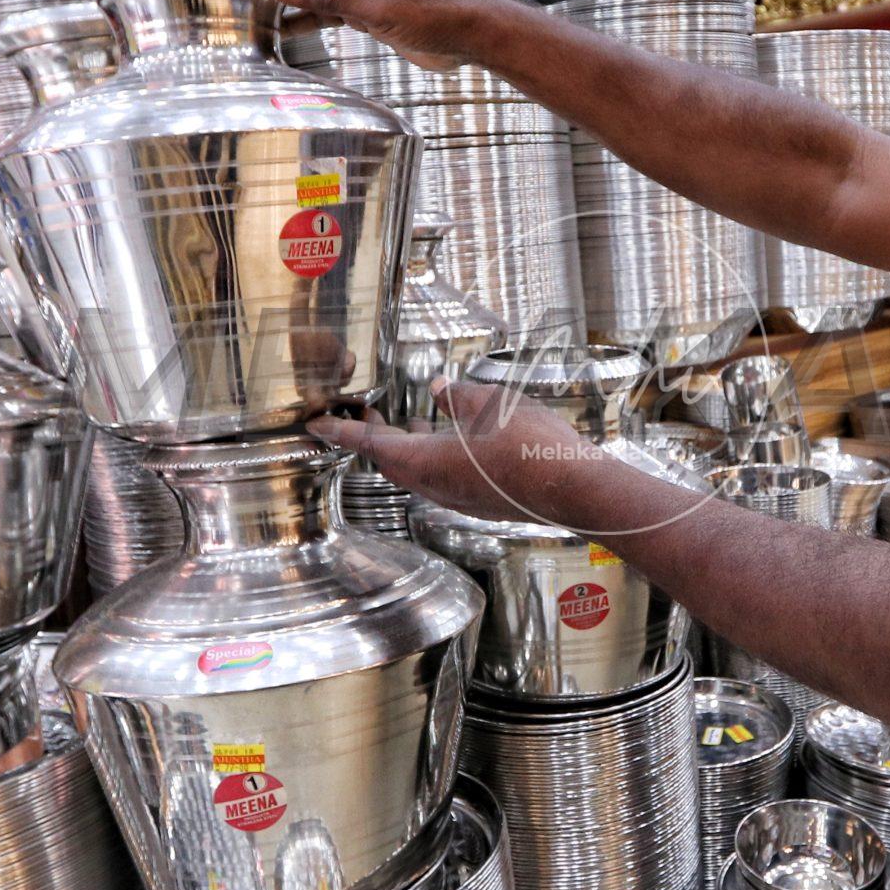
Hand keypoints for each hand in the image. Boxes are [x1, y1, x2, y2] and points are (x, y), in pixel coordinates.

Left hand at [309, 375, 598, 526]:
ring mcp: (459, 497)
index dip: (340, 430)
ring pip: (419, 470)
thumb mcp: (488, 403)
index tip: (316, 424)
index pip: (369, 442)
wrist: (573, 490)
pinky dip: (436, 454)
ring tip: (406, 421)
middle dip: (374, 434)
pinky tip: (452, 437)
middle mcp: (435, 486)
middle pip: (391, 459)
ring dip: (407, 445)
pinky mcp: (482, 501)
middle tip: (364, 412)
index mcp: (424, 462)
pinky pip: (446, 476)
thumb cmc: (529, 447)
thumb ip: (456, 395)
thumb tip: (439, 388)